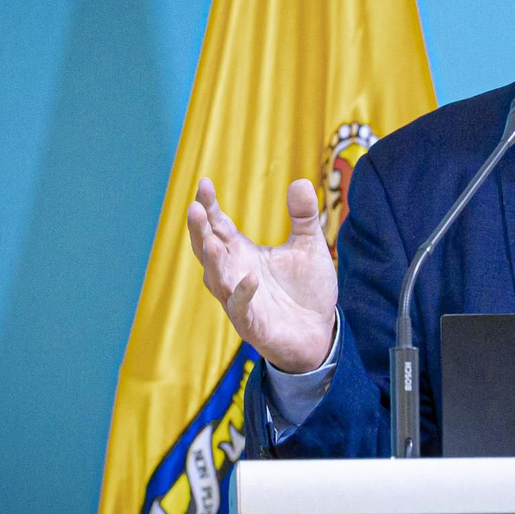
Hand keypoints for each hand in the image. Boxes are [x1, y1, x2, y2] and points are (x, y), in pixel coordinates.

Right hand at [185, 177, 337, 372]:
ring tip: (210, 241)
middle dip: (200, 230)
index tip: (204, 183)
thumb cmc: (307, 290)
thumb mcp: (310, 247)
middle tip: (195, 207)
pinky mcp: (252, 324)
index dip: (209, 206)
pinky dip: (243, 294)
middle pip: (208, 249)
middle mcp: (234, 274)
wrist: (319, 332)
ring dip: (212, 262)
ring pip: (216, 280)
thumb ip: (303, 216)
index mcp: (242, 254)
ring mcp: (239, 300)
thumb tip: (302, 180)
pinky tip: (251, 278)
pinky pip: (241, 309)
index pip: (218, 226)